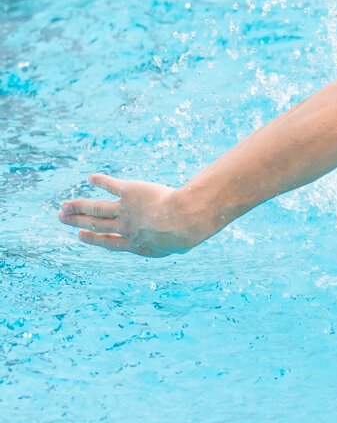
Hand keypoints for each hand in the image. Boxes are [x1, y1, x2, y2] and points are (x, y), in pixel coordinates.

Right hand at [58, 174, 207, 256]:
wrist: (182, 220)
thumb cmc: (188, 234)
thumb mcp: (181, 244)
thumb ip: (175, 242)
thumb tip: (184, 240)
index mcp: (137, 244)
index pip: (110, 242)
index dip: (93, 239)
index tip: (80, 234)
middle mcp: (126, 228)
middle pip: (97, 225)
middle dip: (78, 221)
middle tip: (62, 218)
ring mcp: (125, 210)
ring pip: (96, 208)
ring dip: (79, 206)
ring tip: (64, 205)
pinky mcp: (130, 192)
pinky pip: (111, 186)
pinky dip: (101, 181)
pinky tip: (91, 177)